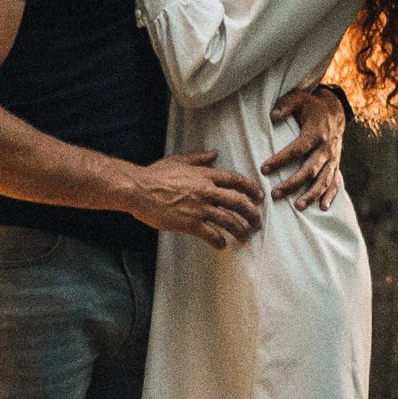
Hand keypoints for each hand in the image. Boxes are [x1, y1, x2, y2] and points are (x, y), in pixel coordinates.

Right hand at [127, 149, 263, 246]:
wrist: (138, 189)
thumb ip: (198, 157)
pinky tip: (221, 245)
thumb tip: (214, 153)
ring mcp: (199, 208)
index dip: (251, 189)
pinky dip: (219, 241)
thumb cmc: (155, 175)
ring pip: (229, 221)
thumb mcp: (178, 160)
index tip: (259, 197)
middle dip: (252, 214)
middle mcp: (206, 191)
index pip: (236, 180)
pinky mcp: (189, 223)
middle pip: (239, 202)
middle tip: (257, 222)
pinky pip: (211, 234)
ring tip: (244, 237)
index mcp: (205, 175)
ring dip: (240, 230)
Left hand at [264, 86, 345, 209]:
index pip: (297, 149)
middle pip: (310, 169)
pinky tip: (322, 208)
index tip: (264, 169)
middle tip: (275, 194)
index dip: (281, 159)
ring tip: (297, 206)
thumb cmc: (310, 106)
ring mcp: (333, 159)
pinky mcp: (336, 165)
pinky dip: (330, 196)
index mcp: (316, 133)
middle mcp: (326, 148)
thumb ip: (285, 105)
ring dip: (311, 194)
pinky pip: (336, 183)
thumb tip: (273, 116)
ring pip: (323, 180)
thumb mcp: (299, 98)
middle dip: (293, 183)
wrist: (334, 112)